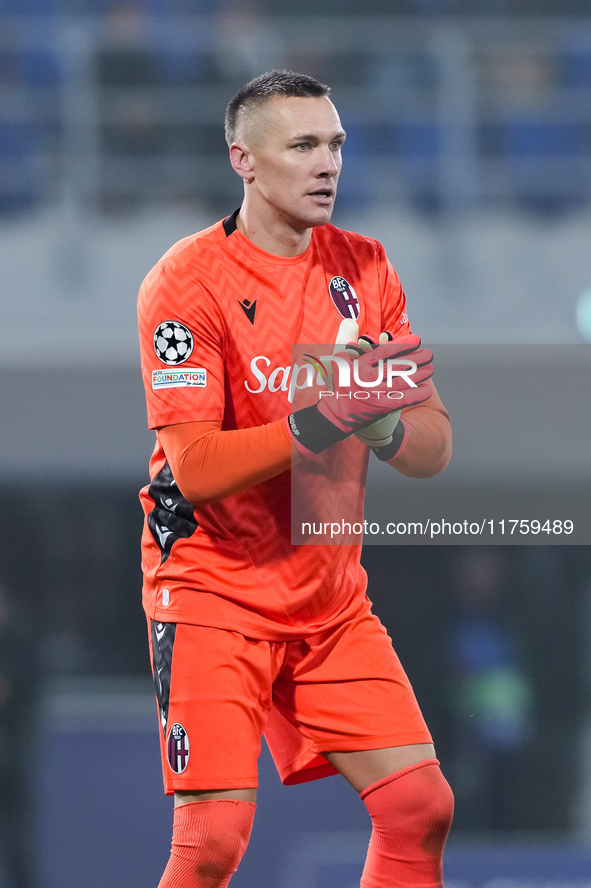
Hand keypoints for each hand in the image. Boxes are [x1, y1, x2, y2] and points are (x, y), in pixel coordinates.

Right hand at [287, 332, 432, 454]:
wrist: (335, 415)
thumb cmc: (338, 384)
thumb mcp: (337, 359)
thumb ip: (345, 338)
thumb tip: (350, 320)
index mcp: (359, 365)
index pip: (385, 352)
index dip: (403, 345)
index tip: (417, 340)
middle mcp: (368, 378)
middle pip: (398, 366)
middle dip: (417, 359)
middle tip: (430, 354)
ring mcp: (376, 394)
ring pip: (403, 382)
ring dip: (420, 375)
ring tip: (431, 368)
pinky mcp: (381, 408)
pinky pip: (403, 400)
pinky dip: (416, 395)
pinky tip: (427, 390)